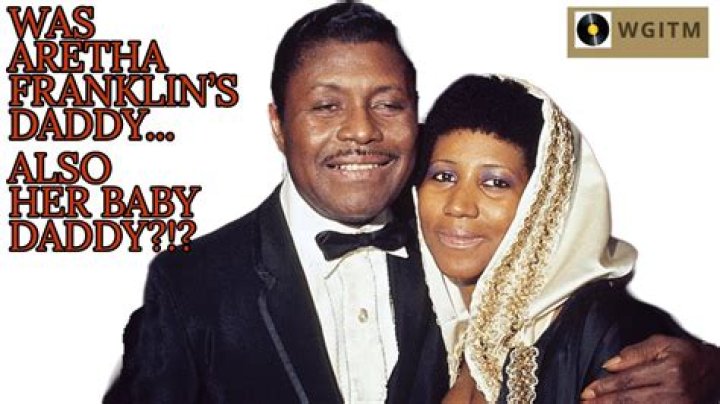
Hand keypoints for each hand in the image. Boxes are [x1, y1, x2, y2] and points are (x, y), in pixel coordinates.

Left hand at [580, 335, 719, 402]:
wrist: (715, 372)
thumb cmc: (688, 356)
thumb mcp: (663, 344)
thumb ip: (635, 352)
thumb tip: (609, 364)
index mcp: (669, 370)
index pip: (628, 380)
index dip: (605, 387)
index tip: (587, 391)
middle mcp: (675, 392)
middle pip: (630, 400)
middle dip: (604, 403)